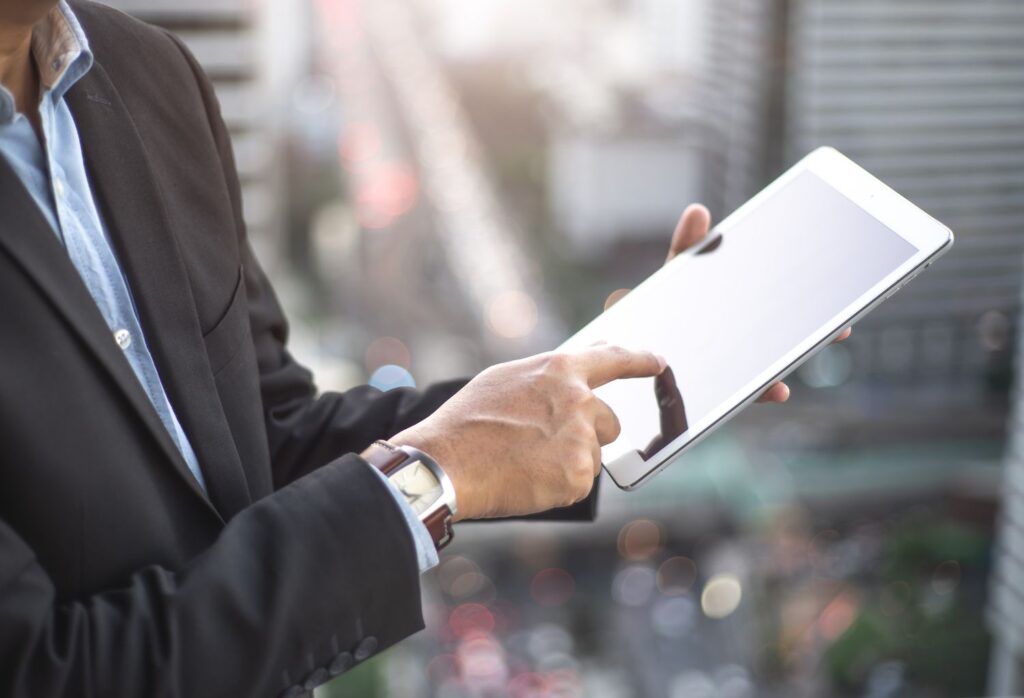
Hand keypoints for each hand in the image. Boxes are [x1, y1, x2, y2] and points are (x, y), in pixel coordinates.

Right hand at [390, 344, 665, 519]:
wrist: (446, 463)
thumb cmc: (467, 421)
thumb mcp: (506, 380)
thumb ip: (548, 377)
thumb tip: (574, 376)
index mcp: (561, 370)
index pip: (614, 358)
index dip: (639, 360)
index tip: (659, 362)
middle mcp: (580, 401)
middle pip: (610, 423)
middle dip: (588, 436)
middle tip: (546, 445)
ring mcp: (581, 439)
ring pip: (593, 455)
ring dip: (570, 461)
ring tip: (525, 461)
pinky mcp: (578, 476)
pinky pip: (580, 483)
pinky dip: (558, 486)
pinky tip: (527, 480)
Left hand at [664, 204, 851, 402]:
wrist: (633, 357)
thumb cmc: (659, 311)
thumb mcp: (673, 276)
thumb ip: (686, 247)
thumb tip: (699, 210)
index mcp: (738, 303)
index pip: (776, 292)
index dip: (807, 288)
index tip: (833, 279)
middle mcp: (743, 335)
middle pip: (785, 329)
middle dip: (817, 328)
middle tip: (844, 323)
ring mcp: (735, 363)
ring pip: (773, 362)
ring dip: (798, 358)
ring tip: (817, 351)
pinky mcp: (720, 390)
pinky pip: (746, 392)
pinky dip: (764, 391)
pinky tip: (780, 389)